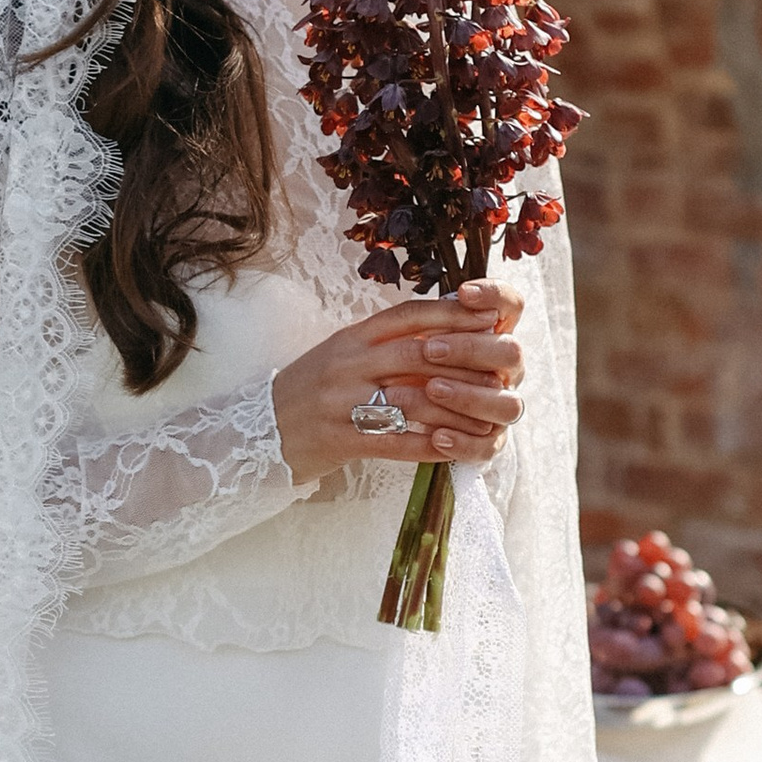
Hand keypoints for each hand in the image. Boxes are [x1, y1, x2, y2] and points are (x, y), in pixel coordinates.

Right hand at [273, 281, 525, 485]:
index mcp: (352, 338)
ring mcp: (343, 402)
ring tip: (485, 418)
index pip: (408, 315)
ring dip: (455, 410)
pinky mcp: (341, 439)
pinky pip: (395, 442)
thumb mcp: (343, 352)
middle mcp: (349, 364)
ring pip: (413, 401)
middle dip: (464, 363)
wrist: (261, 429)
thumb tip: (441, 329)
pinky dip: (428, 446)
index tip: (487, 317)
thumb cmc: (311, 389)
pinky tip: (452, 448)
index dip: (451, 314)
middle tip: (500, 372)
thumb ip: (384, 340)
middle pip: (418, 355)